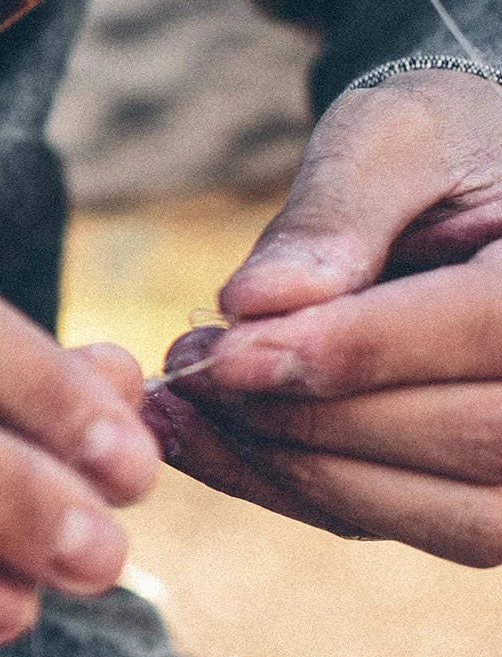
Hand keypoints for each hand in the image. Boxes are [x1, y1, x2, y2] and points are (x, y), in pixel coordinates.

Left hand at [149, 69, 501, 562]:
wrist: (466, 186)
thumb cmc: (437, 144)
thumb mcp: (392, 135)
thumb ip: (337, 212)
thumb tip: (258, 302)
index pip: (489, 333)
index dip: (354, 352)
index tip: (227, 349)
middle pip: (468, 438)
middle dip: (309, 412)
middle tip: (191, 364)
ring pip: (438, 511)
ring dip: (290, 466)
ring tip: (185, 401)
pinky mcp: (483, 496)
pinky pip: (390, 521)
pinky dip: (285, 487)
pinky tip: (200, 436)